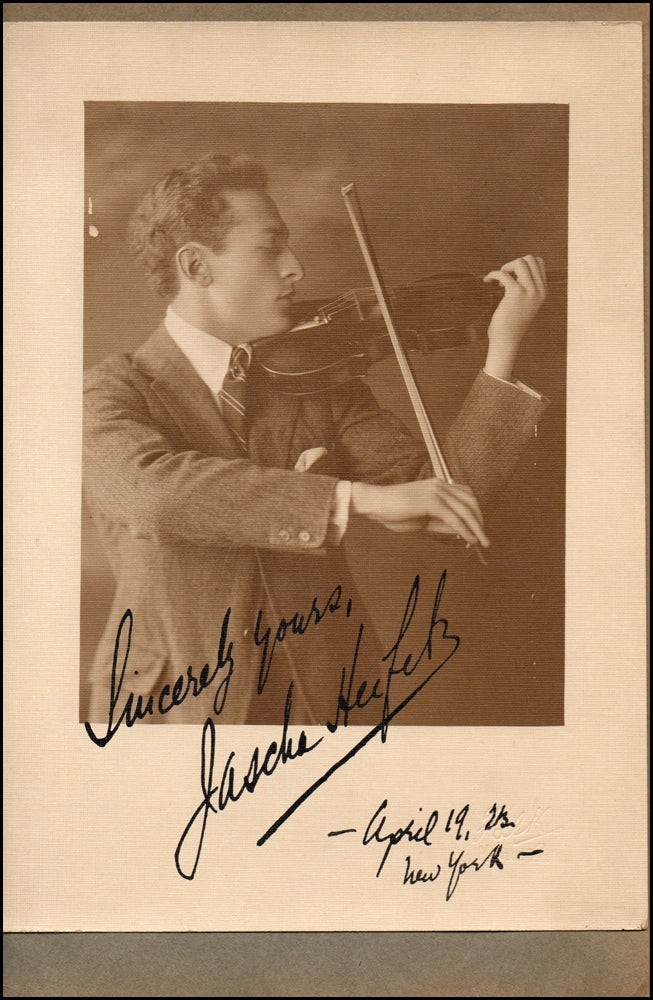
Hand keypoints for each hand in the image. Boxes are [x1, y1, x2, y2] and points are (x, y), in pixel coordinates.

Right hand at [351, 478, 489, 547]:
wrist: (375, 504)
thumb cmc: (394, 512)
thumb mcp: (423, 519)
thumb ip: (441, 523)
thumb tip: (461, 532)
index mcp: (439, 485)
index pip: (466, 496)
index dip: (476, 513)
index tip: (479, 529)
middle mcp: (441, 485)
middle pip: (471, 502)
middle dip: (480, 521)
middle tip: (485, 538)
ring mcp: (436, 491)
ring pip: (465, 510)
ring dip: (477, 528)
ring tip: (482, 542)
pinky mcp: (432, 502)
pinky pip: (454, 519)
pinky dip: (465, 530)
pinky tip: (470, 540)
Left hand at [483, 255, 547, 380]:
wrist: (507, 340)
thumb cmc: (511, 322)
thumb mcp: (525, 302)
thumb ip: (526, 286)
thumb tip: (516, 267)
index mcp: (543, 290)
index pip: (539, 263)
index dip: (523, 265)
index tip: (512, 277)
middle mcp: (540, 289)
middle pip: (530, 259)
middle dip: (514, 264)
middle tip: (504, 278)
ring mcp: (529, 291)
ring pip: (520, 262)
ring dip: (506, 268)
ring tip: (498, 281)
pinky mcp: (516, 294)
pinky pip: (504, 273)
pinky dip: (493, 274)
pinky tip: (487, 281)